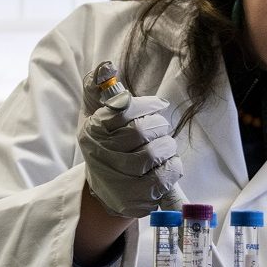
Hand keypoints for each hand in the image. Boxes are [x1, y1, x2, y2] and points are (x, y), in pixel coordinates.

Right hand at [78, 93, 183, 218]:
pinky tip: (168, 164)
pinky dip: (172, 167)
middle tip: (160, 128)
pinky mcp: (134, 199)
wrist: (107, 189)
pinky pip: (163, 178)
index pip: (123, 110)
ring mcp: (117, 180)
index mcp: (94, 130)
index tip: (158, 105)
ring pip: (153, 154)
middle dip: (158, 125)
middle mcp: (101, 155)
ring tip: (164, 147)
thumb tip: (106, 67)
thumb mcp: (97, 114)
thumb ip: (99, 87)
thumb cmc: (108, 144)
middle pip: (140, 131)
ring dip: (167, 146)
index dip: (146, 105)